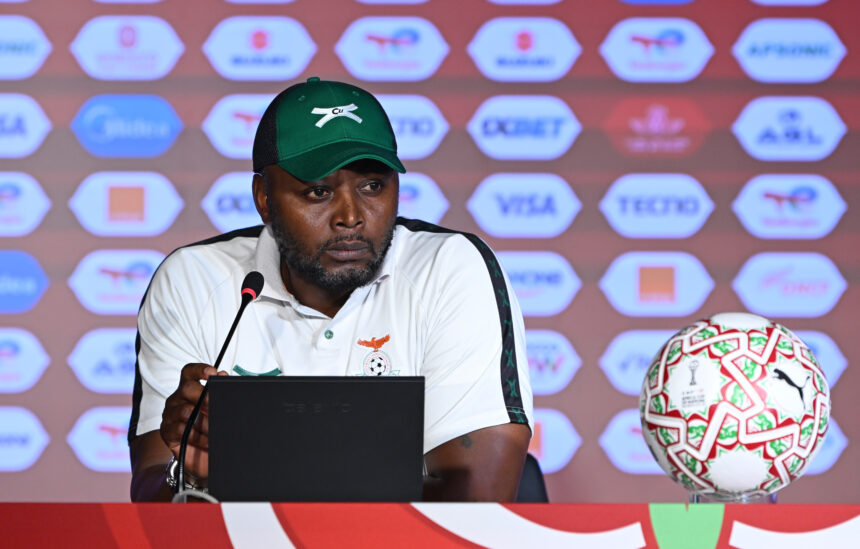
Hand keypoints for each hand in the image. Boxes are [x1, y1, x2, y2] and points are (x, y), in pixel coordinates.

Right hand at [159, 363, 227, 479]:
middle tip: (216, 407)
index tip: (212, 373)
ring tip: (215, 430)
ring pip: (185, 410)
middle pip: (187, 388)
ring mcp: (170, 414)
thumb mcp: (220, 410)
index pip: (190, 372)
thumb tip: (224, 375)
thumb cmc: (212, 429)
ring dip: (204, 421)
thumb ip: (222, 392)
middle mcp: (178, 398)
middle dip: (205, 397)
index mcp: (190, 389)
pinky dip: (197, 435)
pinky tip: (206, 440)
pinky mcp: (167, 431)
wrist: (203, 458)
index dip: (199, 369)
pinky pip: (180, 429)